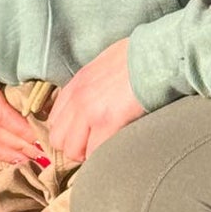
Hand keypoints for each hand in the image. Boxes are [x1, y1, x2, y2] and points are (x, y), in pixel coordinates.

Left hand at [47, 39, 144, 163]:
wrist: (155, 56)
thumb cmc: (138, 59)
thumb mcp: (105, 65)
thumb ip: (93, 84)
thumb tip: (96, 100)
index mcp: (77, 83)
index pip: (55, 120)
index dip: (69, 133)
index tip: (84, 136)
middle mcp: (77, 97)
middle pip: (58, 139)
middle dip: (75, 148)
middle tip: (94, 147)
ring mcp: (90, 110)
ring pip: (72, 150)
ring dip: (87, 154)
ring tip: (104, 150)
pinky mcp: (108, 121)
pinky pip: (95, 152)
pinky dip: (103, 155)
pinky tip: (116, 147)